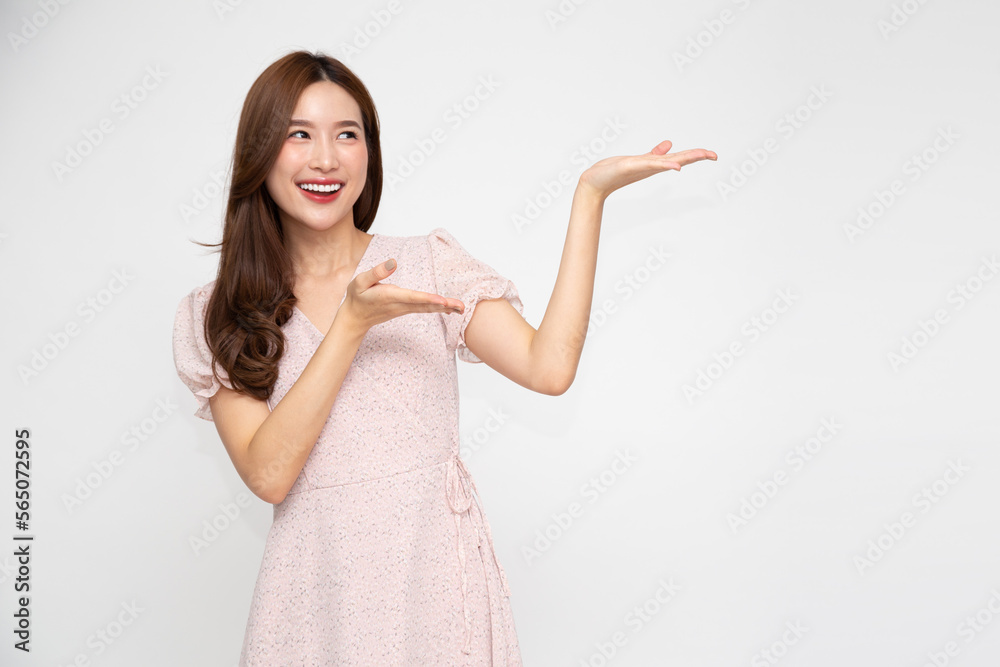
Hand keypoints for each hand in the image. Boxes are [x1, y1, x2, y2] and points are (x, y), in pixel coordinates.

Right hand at [337, 259, 464, 333]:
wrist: (355, 318)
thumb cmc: (357, 297)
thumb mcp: (360, 281)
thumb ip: (376, 272)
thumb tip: (393, 262)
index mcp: (389, 296)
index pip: (412, 297)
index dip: (427, 298)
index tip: (442, 300)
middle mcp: (400, 305)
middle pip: (425, 305)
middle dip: (444, 306)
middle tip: (462, 306)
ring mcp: (404, 309)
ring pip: (428, 308)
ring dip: (445, 308)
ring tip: (462, 307)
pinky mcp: (406, 309)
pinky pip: (425, 309)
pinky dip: (438, 308)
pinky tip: (450, 308)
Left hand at [578, 140, 716, 200]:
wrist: (595, 181)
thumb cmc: (614, 172)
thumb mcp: (639, 159)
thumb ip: (655, 154)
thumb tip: (669, 144)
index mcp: (655, 164)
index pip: (680, 157)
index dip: (696, 155)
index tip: (713, 154)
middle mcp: (652, 166)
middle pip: (679, 159)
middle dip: (697, 156)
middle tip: (715, 155)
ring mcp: (643, 167)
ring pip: (669, 162)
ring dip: (685, 159)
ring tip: (701, 156)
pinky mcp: (631, 166)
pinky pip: (651, 164)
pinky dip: (664, 164)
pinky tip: (676, 167)